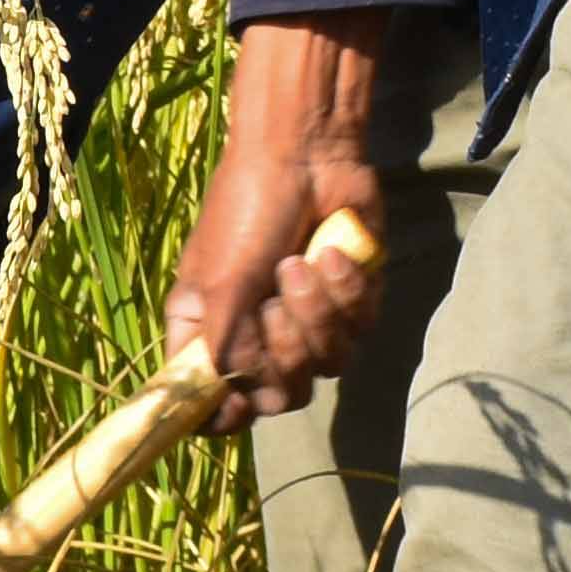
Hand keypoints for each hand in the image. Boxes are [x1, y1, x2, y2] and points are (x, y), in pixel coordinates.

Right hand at [168, 13, 416, 423]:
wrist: (306, 154)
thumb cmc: (245, 212)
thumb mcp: (220, 284)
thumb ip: (224, 350)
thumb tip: (232, 405)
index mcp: (209, 336)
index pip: (214, 407)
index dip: (228, 416)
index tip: (239, 402)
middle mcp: (257, 338)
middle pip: (280, 396)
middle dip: (285, 349)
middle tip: (273, 302)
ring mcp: (308, 323)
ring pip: (326, 364)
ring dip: (316, 312)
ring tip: (301, 262)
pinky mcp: (351, 304)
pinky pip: (360, 328)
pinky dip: (346, 289)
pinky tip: (333, 252)